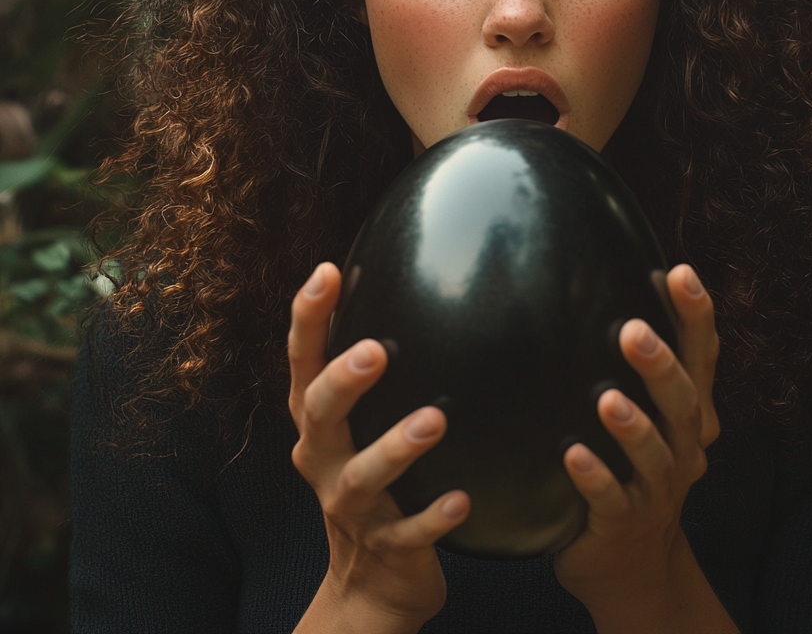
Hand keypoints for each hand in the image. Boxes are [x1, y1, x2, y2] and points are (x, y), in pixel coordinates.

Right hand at [288, 263, 469, 633]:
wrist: (368, 586)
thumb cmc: (369, 481)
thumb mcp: (358, 428)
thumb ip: (371, 374)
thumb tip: (414, 289)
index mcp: (317, 424)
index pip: (302, 362)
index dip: (308, 318)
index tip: (327, 271)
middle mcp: (322, 459)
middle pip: (319, 415)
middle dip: (342, 381)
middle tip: (375, 351)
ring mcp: (351, 507)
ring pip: (362, 477)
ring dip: (396, 447)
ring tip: (435, 419)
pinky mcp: (386, 546)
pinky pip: (407, 533)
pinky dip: (433, 518)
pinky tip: (462, 499)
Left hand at [554, 265, 734, 633]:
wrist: (634, 565)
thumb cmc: (634, 471)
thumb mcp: (652, 418)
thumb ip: (642, 367)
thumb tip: (605, 285)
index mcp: (690, 413)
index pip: (701, 357)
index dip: (696, 316)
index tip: (680, 272)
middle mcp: (684, 447)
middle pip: (683, 403)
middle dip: (661, 366)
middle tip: (633, 331)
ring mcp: (658, 489)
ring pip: (655, 455)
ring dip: (633, 426)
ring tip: (607, 399)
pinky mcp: (625, 522)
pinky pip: (611, 499)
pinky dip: (594, 477)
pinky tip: (572, 455)